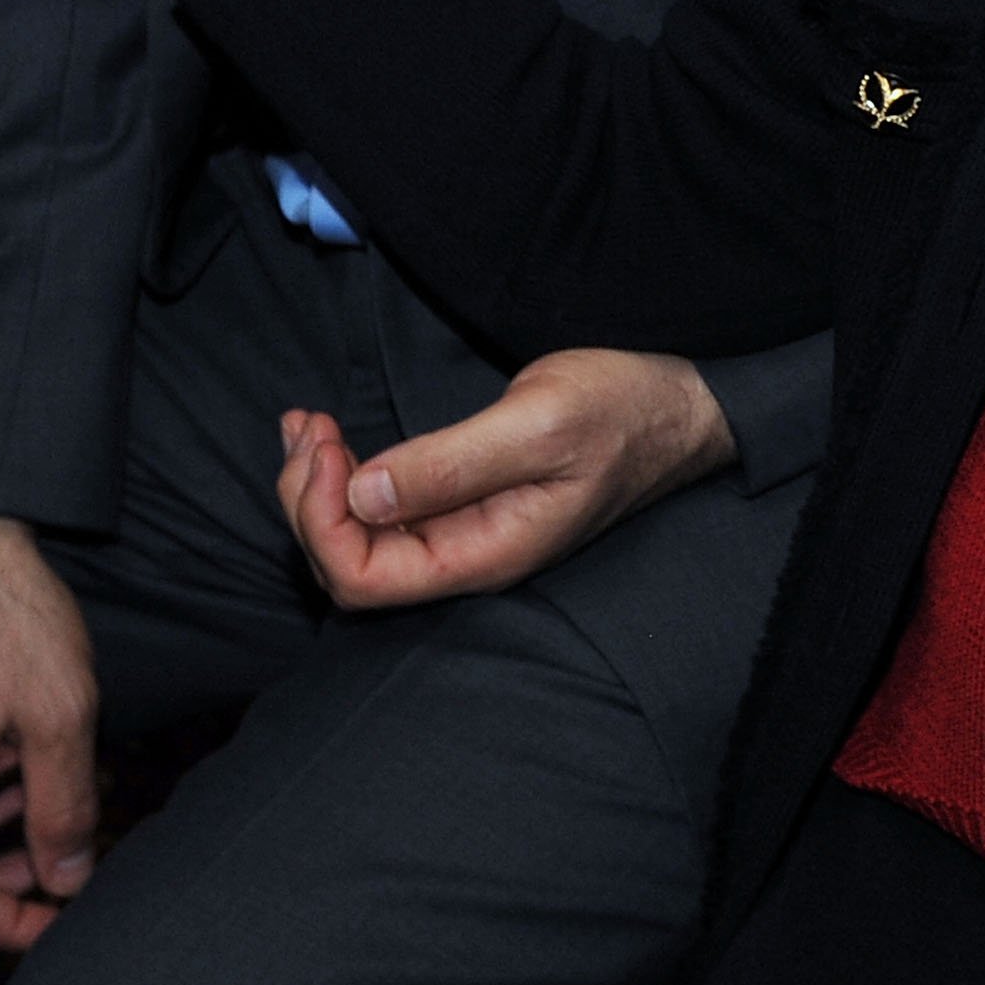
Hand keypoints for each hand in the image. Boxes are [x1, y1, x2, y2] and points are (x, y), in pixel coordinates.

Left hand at [277, 350, 736, 610]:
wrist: (676, 405)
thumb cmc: (620, 411)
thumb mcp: (540, 424)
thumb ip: (453, 464)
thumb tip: (362, 494)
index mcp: (483, 555)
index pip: (362, 579)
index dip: (323, 520)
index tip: (331, 444)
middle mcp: (464, 556)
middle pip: (347, 565)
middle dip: (308, 499)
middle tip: (310, 425)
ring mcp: (463, 529)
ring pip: (357, 536)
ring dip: (318, 483)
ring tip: (307, 422)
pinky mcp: (464, 498)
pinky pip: (383, 505)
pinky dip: (343, 471)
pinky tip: (330, 434)